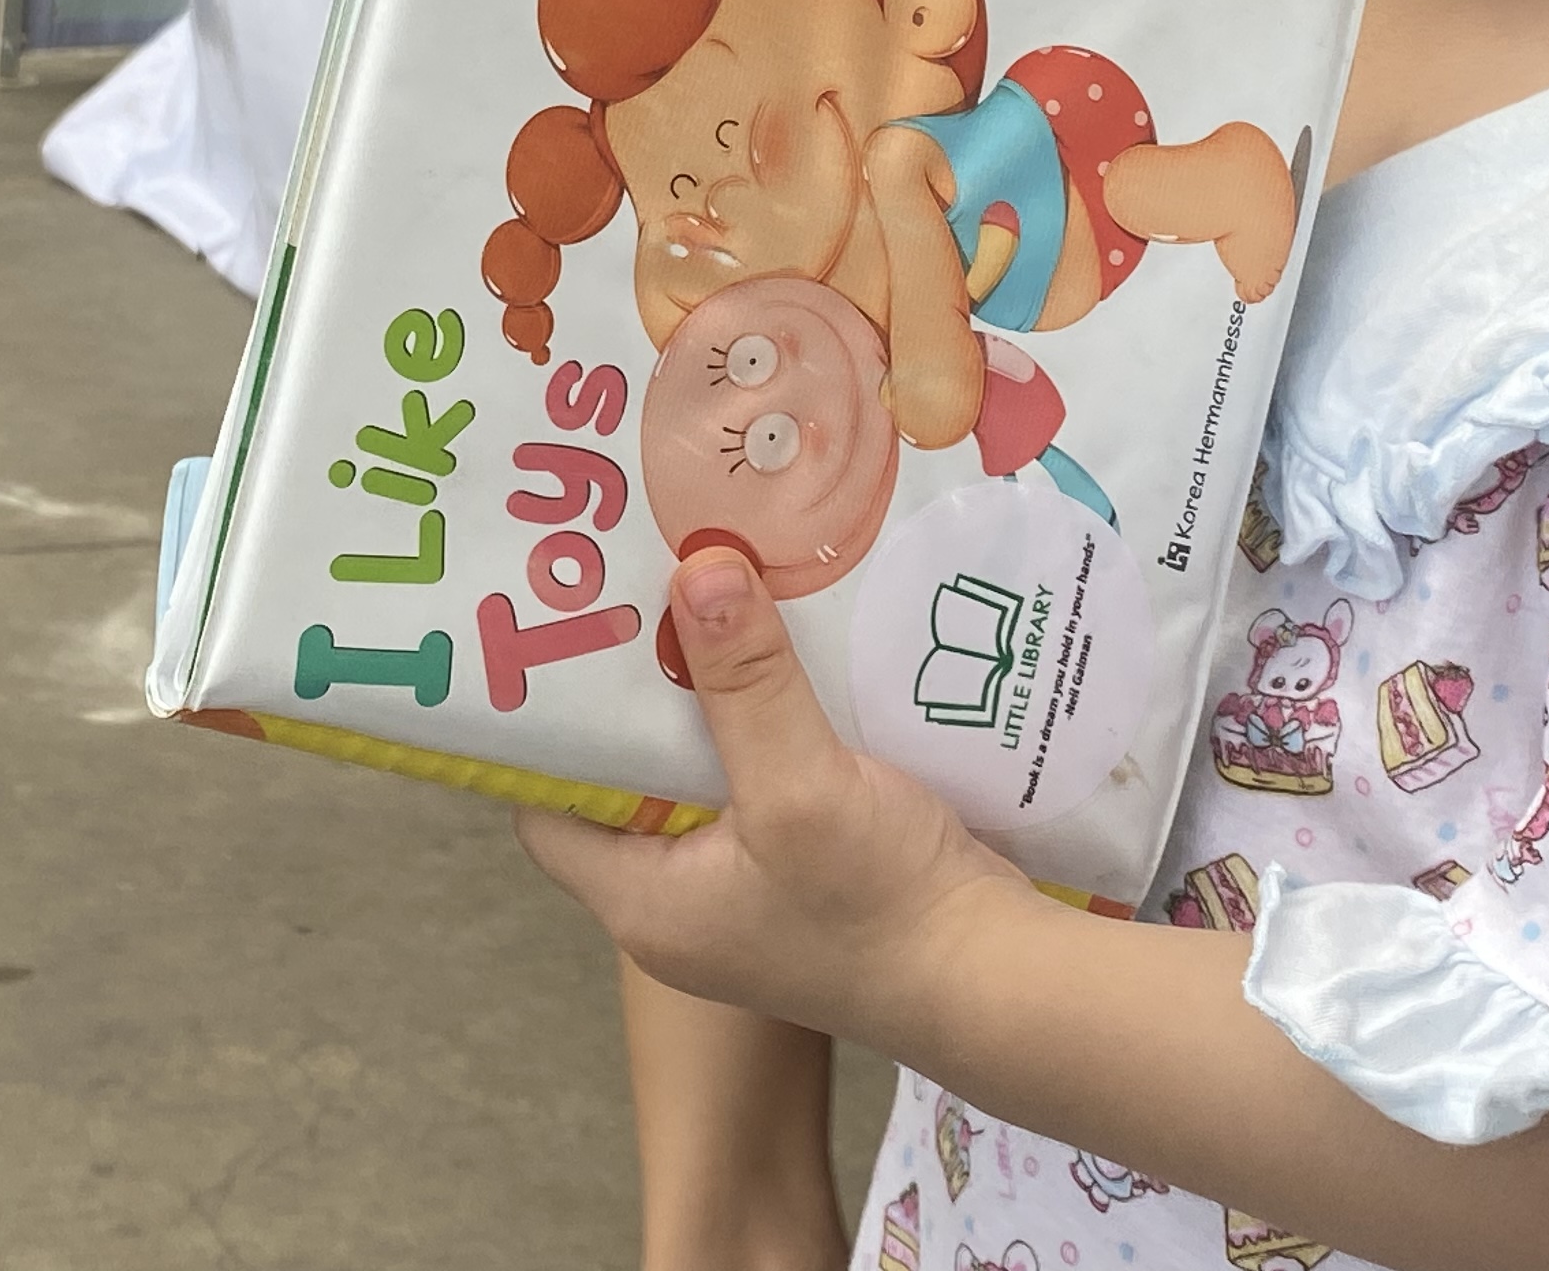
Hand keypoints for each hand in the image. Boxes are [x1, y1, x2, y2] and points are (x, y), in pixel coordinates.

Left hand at [519, 549, 1022, 1046]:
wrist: (998, 980)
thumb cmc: (881, 909)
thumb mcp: (801, 787)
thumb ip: (744, 682)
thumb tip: (693, 568)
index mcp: (644, 901)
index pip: (549, 812)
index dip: (550, 733)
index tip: (562, 641)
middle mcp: (683, 900)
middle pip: (633, 780)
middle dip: (640, 691)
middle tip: (642, 592)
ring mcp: (749, 887)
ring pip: (707, 771)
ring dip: (715, 696)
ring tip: (709, 598)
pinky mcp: (808, 867)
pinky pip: (766, 776)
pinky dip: (771, 719)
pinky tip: (787, 653)